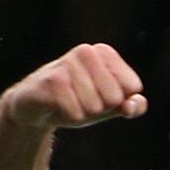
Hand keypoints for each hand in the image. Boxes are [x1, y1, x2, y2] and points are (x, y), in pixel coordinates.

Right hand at [2, 44, 146, 130]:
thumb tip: (134, 105)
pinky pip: (76, 110)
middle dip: (101, 109)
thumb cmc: (77, 103)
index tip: (100, 97)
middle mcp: (86, 52)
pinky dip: (71, 117)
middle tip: (82, 102)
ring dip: (84, 114)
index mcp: (104, 53)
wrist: (35, 109)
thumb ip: (131, 106)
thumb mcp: (108, 107)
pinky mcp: (51, 79)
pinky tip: (59, 109)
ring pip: (95, 105)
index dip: (119, 102)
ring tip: (70, 105)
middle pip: (115, 97)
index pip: (132, 86)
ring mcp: (67, 63)